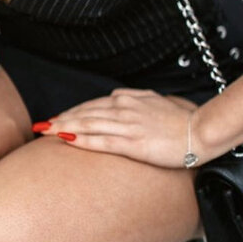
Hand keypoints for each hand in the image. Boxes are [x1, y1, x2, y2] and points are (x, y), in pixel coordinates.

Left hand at [34, 88, 202, 169]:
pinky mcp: (134, 143)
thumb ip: (134, 99)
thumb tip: (117, 98)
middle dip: (61, 119)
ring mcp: (128, 125)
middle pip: (85, 113)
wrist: (200, 131)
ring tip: (47, 132)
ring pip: (88, 124)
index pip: (93, 105)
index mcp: (129, 99)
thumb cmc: (180, 120)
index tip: (57, 118)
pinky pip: (102, 140)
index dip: (72, 111)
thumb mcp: (154, 102)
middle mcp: (124, 109)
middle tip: (42, 126)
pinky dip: (81, 139)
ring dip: (65, 127)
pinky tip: (67, 140)